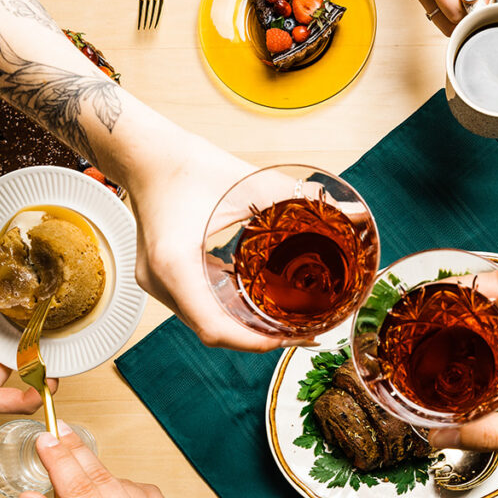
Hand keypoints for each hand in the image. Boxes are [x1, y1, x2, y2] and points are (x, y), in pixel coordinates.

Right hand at [18, 422, 181, 497]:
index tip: (45, 437)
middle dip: (78, 453)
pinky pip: (146, 495)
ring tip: (75, 484)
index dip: (60, 459)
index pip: (80, 489)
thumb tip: (31, 496)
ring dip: (100, 478)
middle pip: (104, 479)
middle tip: (59, 432)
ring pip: (125, 485)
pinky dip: (125, 490)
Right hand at [127, 125, 280, 351]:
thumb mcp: (248, 184)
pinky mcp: (159, 279)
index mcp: (175, 264)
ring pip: (204, 323)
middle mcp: (160, 282)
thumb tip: (350, 212)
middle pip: (212, 332)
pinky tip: (255, 305)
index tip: (287, 338)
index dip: (253, 342)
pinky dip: (226, 312)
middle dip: (256, 340)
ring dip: (242, 329)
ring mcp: (155, 284)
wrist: (147, 155)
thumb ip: (299, 199)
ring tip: (284, 325)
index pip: (214, 328)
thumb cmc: (190, 166)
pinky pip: (196, 308)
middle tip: (299, 335)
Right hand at [428, 289, 497, 463]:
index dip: (461, 290)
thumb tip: (438, 434)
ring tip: (434, 331)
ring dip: (471, 318)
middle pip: (497, 294)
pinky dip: (486, 333)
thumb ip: (485, 433)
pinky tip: (462, 349)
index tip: (429, 299)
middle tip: (422, 319)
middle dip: (459, 304)